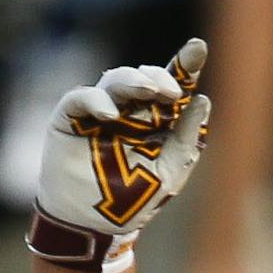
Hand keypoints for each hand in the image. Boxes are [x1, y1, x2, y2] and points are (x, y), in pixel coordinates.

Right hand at [30, 39, 211, 272]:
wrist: (93, 224)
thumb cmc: (134, 199)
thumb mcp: (170, 173)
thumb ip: (186, 140)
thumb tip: (202, 101)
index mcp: (156, 122)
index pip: (171, 88)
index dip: (184, 67)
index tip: (199, 48)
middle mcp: (129, 111)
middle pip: (144, 79)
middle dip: (158, 77)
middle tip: (172, 90)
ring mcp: (99, 112)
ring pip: (115, 80)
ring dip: (133, 81)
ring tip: (149, 90)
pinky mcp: (70, 118)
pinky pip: (81, 97)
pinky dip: (95, 100)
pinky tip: (110, 114)